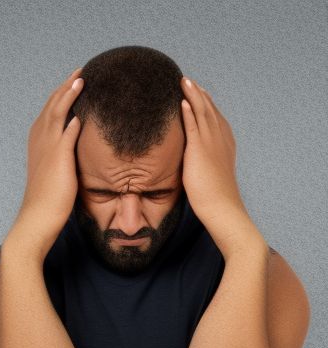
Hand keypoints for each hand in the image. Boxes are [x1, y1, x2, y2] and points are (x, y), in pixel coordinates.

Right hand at [10, 69, 83, 254]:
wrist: (37, 221)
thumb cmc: (48, 204)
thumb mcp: (56, 175)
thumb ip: (65, 159)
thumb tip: (77, 151)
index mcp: (38, 144)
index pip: (49, 113)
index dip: (61, 97)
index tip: (73, 83)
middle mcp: (39, 142)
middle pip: (52, 107)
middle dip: (65, 88)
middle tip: (80, 72)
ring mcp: (47, 150)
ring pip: (56, 114)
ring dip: (68, 95)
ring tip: (81, 79)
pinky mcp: (58, 159)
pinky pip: (66, 134)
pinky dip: (72, 119)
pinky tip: (83, 109)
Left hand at [180, 78, 244, 231]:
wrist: (222, 208)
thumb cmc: (213, 198)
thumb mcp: (208, 174)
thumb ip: (200, 163)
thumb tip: (190, 164)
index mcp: (224, 143)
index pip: (214, 117)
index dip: (205, 103)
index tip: (197, 91)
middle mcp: (220, 139)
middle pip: (209, 110)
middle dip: (198, 94)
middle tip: (188, 79)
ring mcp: (211, 143)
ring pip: (202, 112)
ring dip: (193, 95)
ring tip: (183, 81)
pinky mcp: (201, 150)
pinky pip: (193, 125)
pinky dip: (189, 111)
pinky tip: (182, 100)